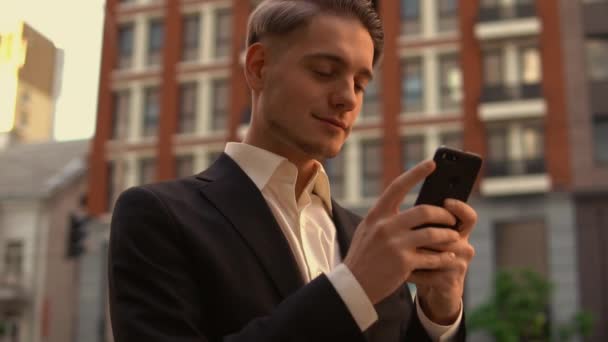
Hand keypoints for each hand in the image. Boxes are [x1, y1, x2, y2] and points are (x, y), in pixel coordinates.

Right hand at [343, 160, 461, 304]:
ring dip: (448, 236)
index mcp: (376, 215)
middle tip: (451, 218)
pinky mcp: (403, 263)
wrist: (353, 284)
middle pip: (424, 211)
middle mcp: (385, 226)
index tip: (432, 163)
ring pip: (433, 234)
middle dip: (443, 214)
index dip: (416, 173)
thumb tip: (413, 207)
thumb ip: (386, 217)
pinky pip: (432, 257)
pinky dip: (444, 257)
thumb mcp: (368, 229)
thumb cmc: (364, 255)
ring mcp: (395, 244)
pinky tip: (450, 257)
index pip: (398, 186)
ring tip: (454, 237)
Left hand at [408, 199, 476, 324]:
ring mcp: (460, 265)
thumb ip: (426, 224)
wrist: (433, 292)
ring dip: (414, 253)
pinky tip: (402, 272)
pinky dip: (412, 271)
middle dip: (422, 235)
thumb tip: (412, 208)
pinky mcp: (451, 282)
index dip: (461, 208)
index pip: (469, 217)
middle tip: (406, 235)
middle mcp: (465, 247)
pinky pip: (427, 270)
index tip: (446, 201)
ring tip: (398, 252)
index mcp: (459, 233)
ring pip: (434, 252)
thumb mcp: (428, 240)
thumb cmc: (426, 258)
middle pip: (445, 234)